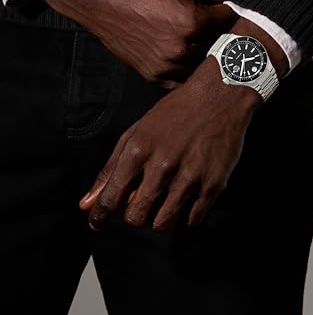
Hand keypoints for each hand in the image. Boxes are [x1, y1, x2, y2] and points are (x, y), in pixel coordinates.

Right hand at [31, 0, 255, 87]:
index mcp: (192, 21)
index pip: (230, 21)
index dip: (230, 12)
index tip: (222, 9)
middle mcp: (182, 47)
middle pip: (219, 45)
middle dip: (219, 32)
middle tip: (209, 21)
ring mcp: (167, 65)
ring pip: (203, 64)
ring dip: (205, 51)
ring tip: (194, 35)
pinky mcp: (154, 75)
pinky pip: (183, 78)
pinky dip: (187, 66)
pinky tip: (182, 51)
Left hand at [79, 55, 260, 230]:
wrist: (219, 96)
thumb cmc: (175, 112)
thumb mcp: (138, 131)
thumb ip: (111, 168)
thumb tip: (86, 204)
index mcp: (139, 149)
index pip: (111, 197)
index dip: (99, 216)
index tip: (97, 222)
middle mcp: (163, 165)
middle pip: (136, 217)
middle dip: (133, 215)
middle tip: (141, 203)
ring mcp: (190, 176)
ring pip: (163, 223)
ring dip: (158, 217)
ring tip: (165, 197)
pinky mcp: (213, 184)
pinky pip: (191, 220)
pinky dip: (185, 214)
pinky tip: (186, 194)